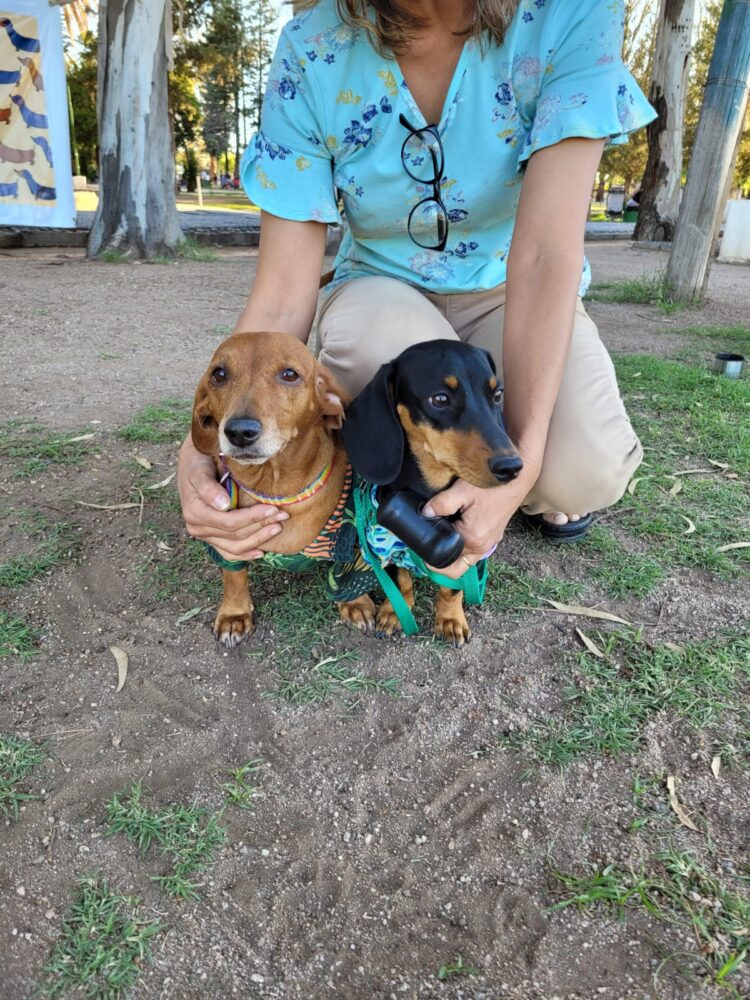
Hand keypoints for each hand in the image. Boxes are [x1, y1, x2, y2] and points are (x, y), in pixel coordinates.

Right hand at [177, 435, 288, 561]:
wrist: (192, 463)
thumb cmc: (198, 462)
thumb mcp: (200, 470)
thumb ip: (208, 488)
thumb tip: (223, 505)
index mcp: (195, 512)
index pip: (229, 522)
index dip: (252, 518)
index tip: (273, 508)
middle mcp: (197, 528)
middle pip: (235, 534)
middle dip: (261, 526)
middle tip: (283, 516)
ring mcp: (205, 536)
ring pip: (235, 547)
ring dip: (258, 539)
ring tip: (277, 528)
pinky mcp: (211, 538)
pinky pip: (228, 552)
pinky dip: (245, 554)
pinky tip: (260, 552)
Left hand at [422, 467, 537, 579]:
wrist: (517, 478)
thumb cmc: (492, 485)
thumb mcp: (461, 491)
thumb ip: (440, 505)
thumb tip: (425, 514)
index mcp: (472, 539)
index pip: (445, 560)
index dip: (430, 556)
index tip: (421, 546)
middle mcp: (482, 546)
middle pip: (456, 567)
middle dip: (440, 562)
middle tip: (427, 547)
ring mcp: (490, 543)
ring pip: (466, 561)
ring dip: (453, 555)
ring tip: (440, 538)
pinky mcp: (493, 536)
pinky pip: (474, 550)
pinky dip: (463, 547)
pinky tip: (455, 531)